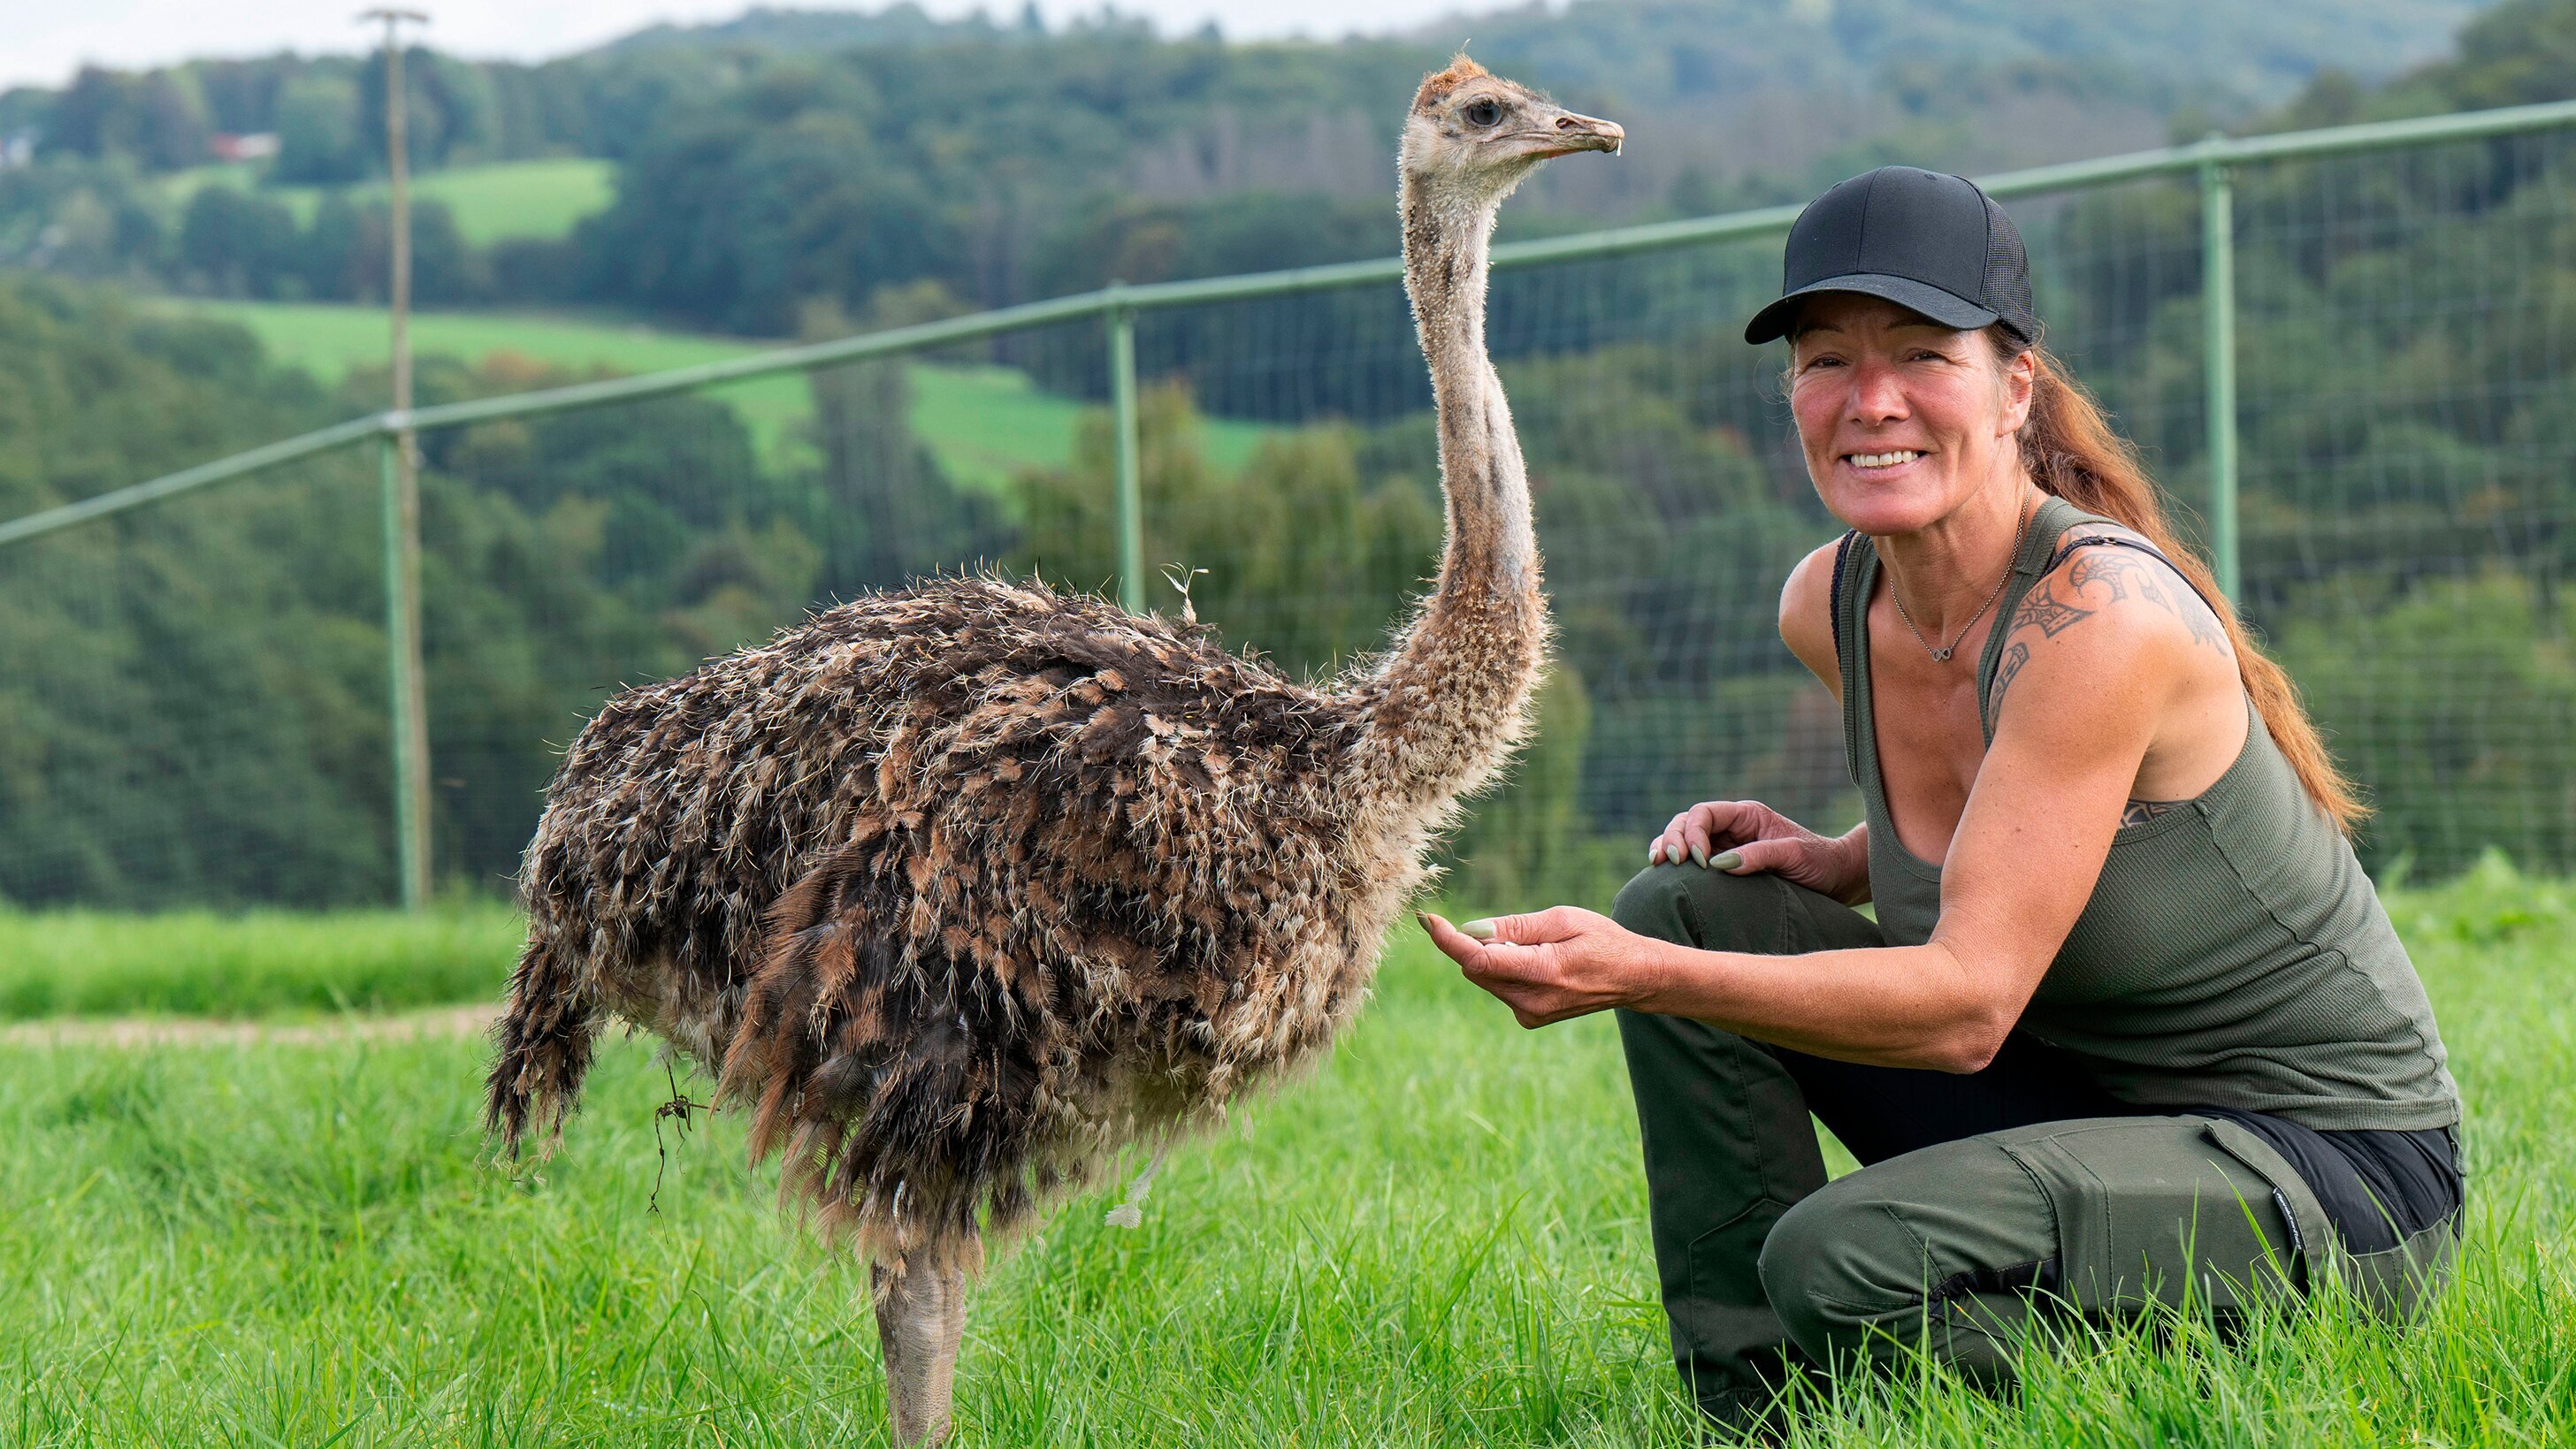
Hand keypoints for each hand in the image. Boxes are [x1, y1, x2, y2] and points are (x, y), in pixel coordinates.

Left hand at [1419, 906, 1653, 1028]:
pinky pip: (1500, 987)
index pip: (1478, 959)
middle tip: (1516, 929)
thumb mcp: (1562, 919)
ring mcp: (1530, 1014)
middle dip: (1478, 943)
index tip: (1429, 919)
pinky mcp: (1530, 1018)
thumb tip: (1472, 930)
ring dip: (1495, 956)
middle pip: (1476, 967)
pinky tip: (1540, 963)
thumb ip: (1515, 926)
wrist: (1633, 978)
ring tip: (1539, 947)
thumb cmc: (1601, 940)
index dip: (1448, 940)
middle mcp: (1532, 1000)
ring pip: (1486, 977)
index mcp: (1542, 972)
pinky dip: (1506, 969)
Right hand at [1646, 799, 1865, 903]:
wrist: (1837, 879)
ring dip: (1667, 849)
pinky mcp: (1724, 867)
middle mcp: (1732, 828)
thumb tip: (1720, 864)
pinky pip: (1692, 862)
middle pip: (1687, 823)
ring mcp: (1726, 846)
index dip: (1693, 833)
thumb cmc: (1820, 863)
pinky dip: (1676, 866)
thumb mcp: (1795, 856)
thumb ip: (1760, 856)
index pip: (1704, 813)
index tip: (1701, 861)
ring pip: (1684, 840)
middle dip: (1673, 839)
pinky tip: (1665, 875)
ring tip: (1658, 865)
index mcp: (1747, 816)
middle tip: (1670, 863)